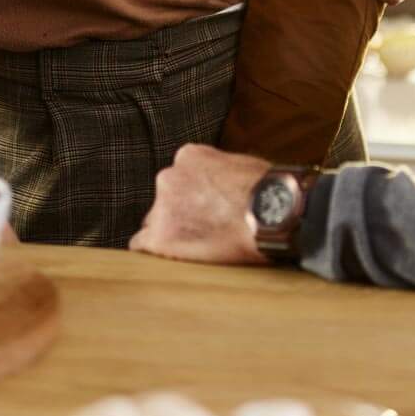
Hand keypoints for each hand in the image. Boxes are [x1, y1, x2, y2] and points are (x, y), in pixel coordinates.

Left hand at [130, 144, 268, 264]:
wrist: (272, 214)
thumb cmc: (270, 192)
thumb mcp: (241, 165)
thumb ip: (219, 171)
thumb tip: (223, 183)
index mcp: (188, 156)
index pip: (178, 178)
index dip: (190, 197)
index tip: (203, 209)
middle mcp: (168, 177)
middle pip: (163, 201)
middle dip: (178, 215)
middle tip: (202, 231)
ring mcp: (162, 207)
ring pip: (155, 224)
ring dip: (171, 234)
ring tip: (197, 249)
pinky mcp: (161, 236)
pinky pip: (142, 246)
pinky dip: (155, 253)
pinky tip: (169, 259)